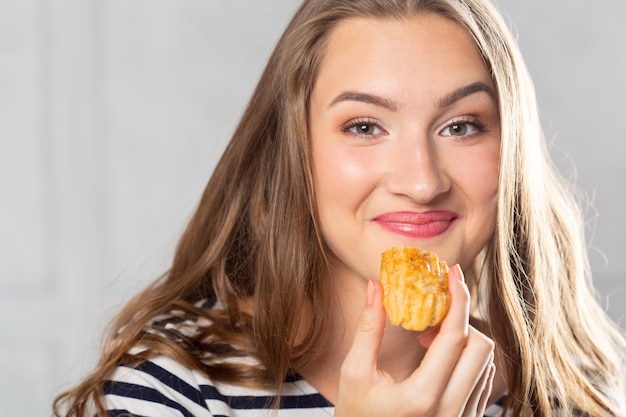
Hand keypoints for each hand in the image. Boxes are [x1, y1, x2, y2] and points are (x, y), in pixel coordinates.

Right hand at [334, 265, 495, 416]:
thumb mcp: (355, 372)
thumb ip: (369, 327)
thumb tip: (376, 285)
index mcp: (422, 396)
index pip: (454, 337)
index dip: (457, 299)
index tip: (452, 273)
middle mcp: (450, 411)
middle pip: (480, 348)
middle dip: (461, 320)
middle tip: (432, 314)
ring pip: (486, 365)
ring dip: (463, 341)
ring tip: (428, 340)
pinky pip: (482, 382)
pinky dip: (466, 361)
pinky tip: (439, 362)